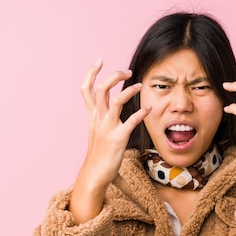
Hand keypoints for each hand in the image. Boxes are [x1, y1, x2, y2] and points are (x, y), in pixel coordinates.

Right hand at [69, 60, 150, 222]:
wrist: (95, 174)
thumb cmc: (99, 153)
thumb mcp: (96, 131)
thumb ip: (101, 116)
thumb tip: (109, 105)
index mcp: (92, 115)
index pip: (86, 89)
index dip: (91, 73)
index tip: (99, 61)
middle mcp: (98, 119)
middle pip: (101, 89)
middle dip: (113, 76)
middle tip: (127, 72)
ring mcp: (107, 128)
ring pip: (115, 101)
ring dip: (129, 90)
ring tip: (140, 85)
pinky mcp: (118, 138)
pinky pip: (130, 121)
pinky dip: (141, 113)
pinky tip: (149, 108)